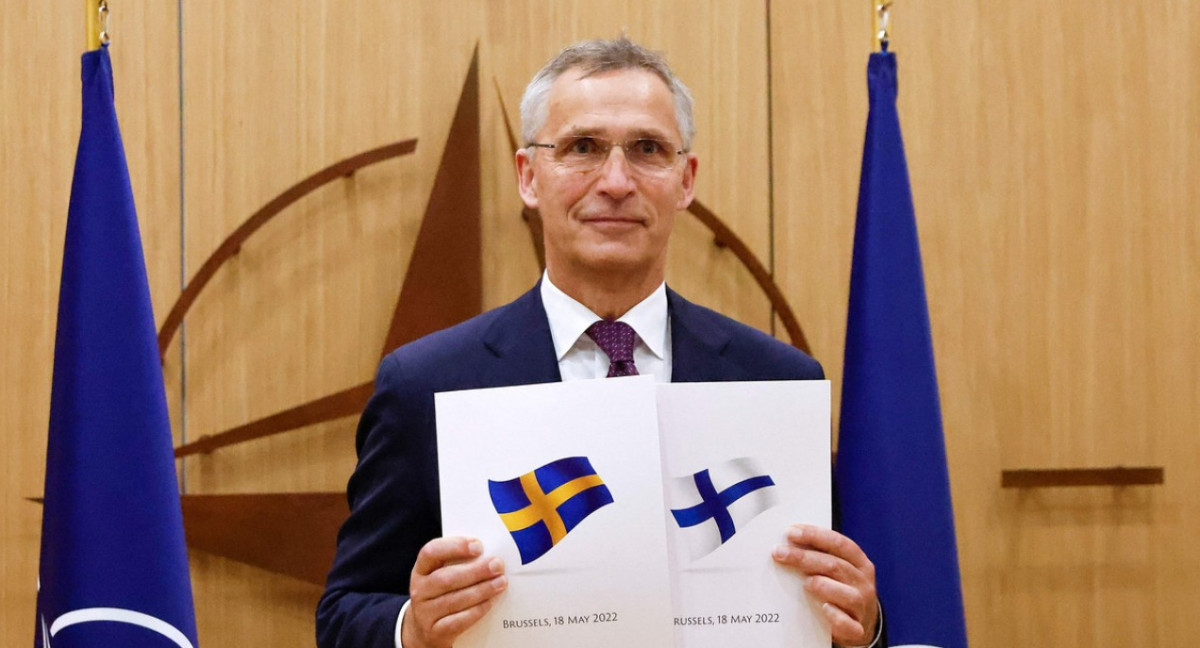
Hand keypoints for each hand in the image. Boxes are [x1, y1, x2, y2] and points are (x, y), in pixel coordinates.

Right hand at [401, 536, 507, 647]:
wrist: (426, 630)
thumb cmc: (442, 595)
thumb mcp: (443, 575)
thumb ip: (460, 563)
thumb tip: (489, 557)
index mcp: (421, 569)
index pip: (431, 551)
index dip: (454, 546)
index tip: (478, 546)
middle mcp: (419, 590)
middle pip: (446, 578)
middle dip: (475, 571)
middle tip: (497, 565)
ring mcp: (424, 613)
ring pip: (454, 600)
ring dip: (481, 590)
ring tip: (500, 582)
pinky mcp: (435, 632)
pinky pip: (458, 621)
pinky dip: (476, 610)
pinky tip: (490, 602)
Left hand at [773, 524, 878, 646]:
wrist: (860, 625)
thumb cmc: (842, 590)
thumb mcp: (838, 571)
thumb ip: (820, 557)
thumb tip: (787, 543)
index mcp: (859, 563)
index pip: (839, 544)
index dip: (815, 535)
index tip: (791, 532)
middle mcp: (862, 583)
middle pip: (836, 566)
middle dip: (805, 558)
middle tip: (780, 553)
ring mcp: (861, 607)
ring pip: (847, 594)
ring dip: (823, 586)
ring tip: (805, 583)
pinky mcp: (856, 629)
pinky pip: (848, 625)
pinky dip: (836, 617)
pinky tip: (824, 609)